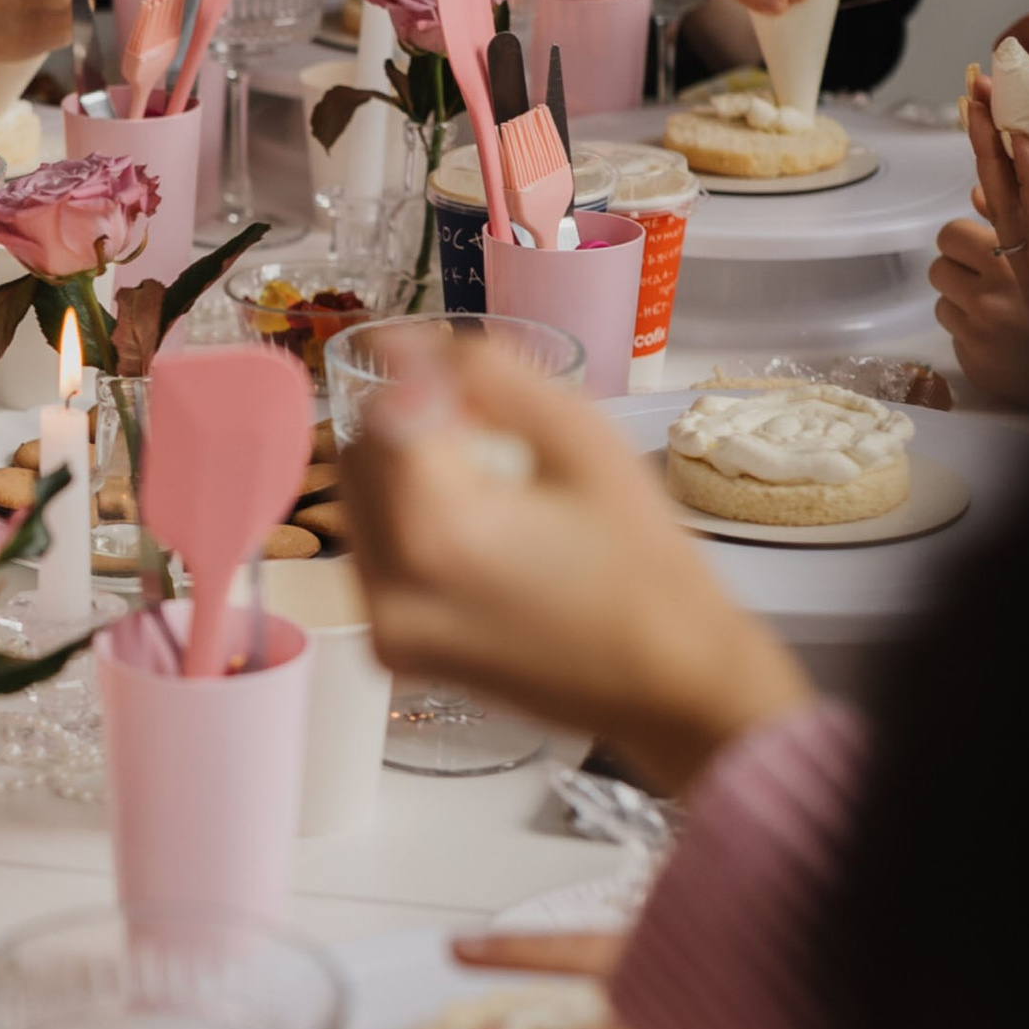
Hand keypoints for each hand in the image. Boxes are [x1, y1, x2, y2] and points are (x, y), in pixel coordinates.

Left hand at [343, 335, 808, 790]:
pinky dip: (409, 525)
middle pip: (359, 455)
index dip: (425, 379)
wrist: (670, 687)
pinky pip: (373, 554)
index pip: (384, 409)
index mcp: (435, 529)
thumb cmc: (646, 567)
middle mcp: (387, 584)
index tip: (471, 379)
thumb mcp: (584, 442)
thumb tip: (407, 340)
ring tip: (495, 488)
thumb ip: (491, 376)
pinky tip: (482, 534)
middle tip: (494, 434)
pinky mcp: (391, 649)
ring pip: (358, 502)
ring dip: (406, 473)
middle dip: (413, 424)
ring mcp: (383, 625)